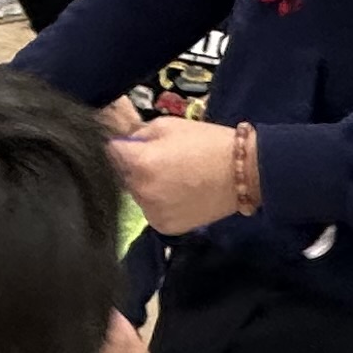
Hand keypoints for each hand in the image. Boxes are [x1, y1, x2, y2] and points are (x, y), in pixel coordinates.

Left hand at [106, 116, 244, 232]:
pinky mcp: (164, 227)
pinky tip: (178, 194)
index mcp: (140, 163)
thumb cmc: (207, 143)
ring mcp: (152, 212)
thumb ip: (139, 134)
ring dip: (146, 186)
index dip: (122, 146)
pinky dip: (159, 203)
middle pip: (122, 176)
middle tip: (161, 161)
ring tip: (174, 178)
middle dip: (134, 167)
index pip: (111, 152)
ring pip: (137, 195)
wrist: (242, 173)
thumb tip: (122, 142)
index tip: (133, 145)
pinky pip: (151, 211)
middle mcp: (142, 191)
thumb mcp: (168, 125)